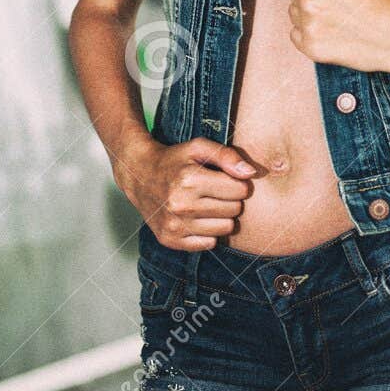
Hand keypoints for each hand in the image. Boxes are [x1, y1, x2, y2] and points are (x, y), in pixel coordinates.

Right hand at [118, 136, 256, 250]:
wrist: (139, 175)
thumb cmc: (175, 159)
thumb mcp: (199, 147)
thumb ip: (227, 156)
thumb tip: (250, 174)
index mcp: (190, 179)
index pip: (240, 190)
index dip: (238, 183)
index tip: (227, 179)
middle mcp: (181, 204)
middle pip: (234, 210)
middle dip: (231, 199)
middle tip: (216, 192)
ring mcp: (174, 225)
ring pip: (225, 228)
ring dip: (222, 216)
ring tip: (208, 204)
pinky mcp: (170, 240)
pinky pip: (209, 243)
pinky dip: (208, 232)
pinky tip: (198, 218)